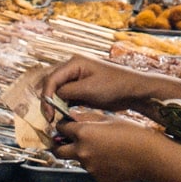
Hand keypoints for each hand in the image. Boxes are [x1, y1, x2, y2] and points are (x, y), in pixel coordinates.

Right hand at [41, 57, 156, 117]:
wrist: (134, 91)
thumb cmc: (115, 85)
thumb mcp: (89, 89)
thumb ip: (68, 92)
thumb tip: (54, 97)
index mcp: (74, 63)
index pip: (52, 79)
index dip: (46, 96)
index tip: (49, 113)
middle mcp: (73, 69)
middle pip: (52, 84)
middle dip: (47, 100)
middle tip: (49, 117)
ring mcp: (77, 79)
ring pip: (57, 92)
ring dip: (54, 104)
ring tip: (54, 118)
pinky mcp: (82, 90)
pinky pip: (66, 97)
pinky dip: (63, 106)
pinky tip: (63, 115)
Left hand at [52, 110, 166, 181]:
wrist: (150, 156)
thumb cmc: (133, 133)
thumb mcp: (109, 119)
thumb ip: (87, 119)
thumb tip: (73, 118)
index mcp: (83, 133)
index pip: (61, 128)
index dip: (63, 125)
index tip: (66, 125)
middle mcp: (81, 151)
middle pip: (58, 150)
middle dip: (59, 144)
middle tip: (66, 141)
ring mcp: (88, 166)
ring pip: (76, 159)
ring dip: (81, 153)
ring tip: (100, 148)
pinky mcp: (97, 177)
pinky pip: (90, 169)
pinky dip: (95, 164)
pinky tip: (110, 159)